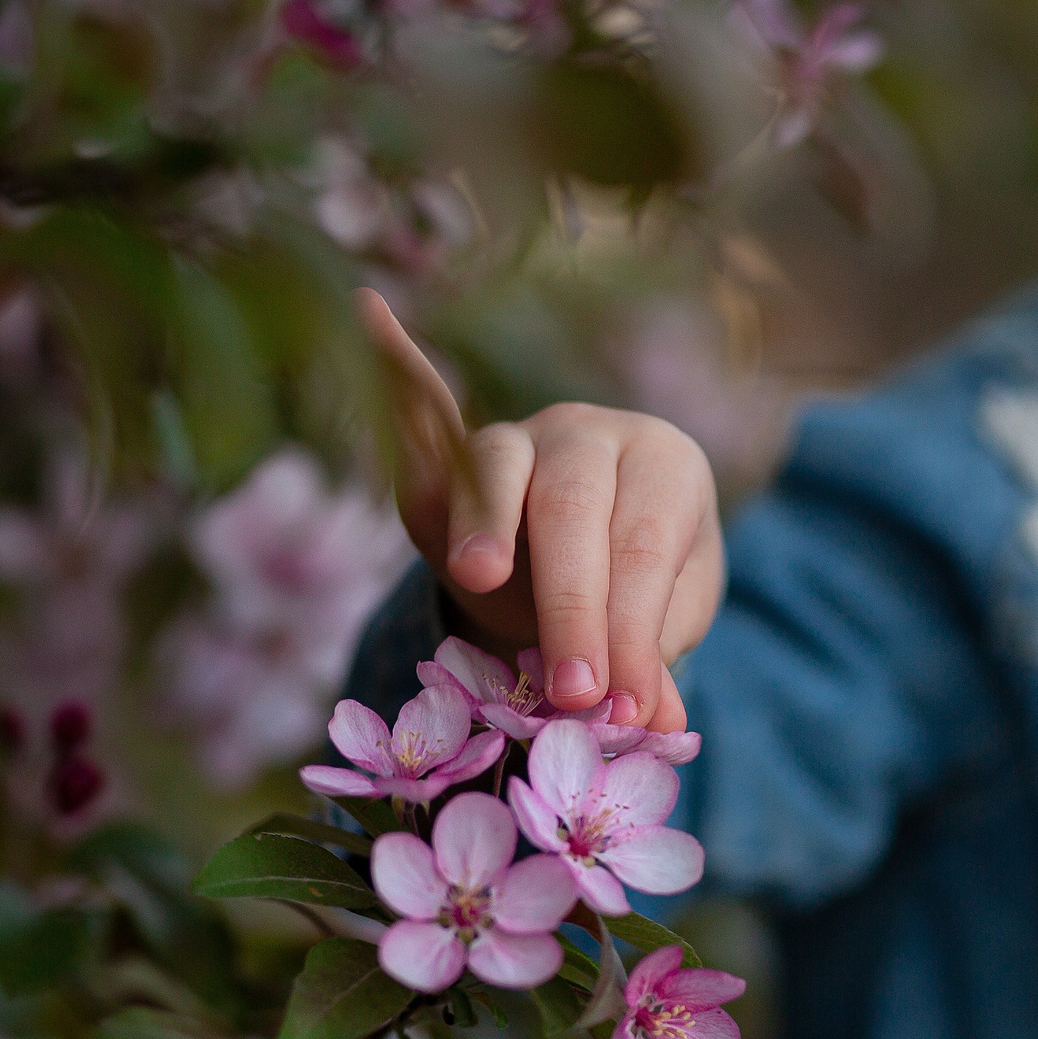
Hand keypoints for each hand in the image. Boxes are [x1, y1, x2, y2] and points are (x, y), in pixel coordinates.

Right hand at [360, 288, 724, 732]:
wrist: (597, 544)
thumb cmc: (636, 588)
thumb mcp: (661, 623)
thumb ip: (650, 662)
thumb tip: (653, 724)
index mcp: (667, 466)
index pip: (648, 548)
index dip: (632, 631)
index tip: (617, 708)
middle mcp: (593, 434)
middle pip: (577, 506)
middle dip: (572, 601)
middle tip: (568, 689)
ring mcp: (519, 435)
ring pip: (498, 462)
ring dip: (484, 519)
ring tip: (476, 578)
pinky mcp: (451, 452)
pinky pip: (420, 426)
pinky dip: (398, 381)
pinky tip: (370, 315)